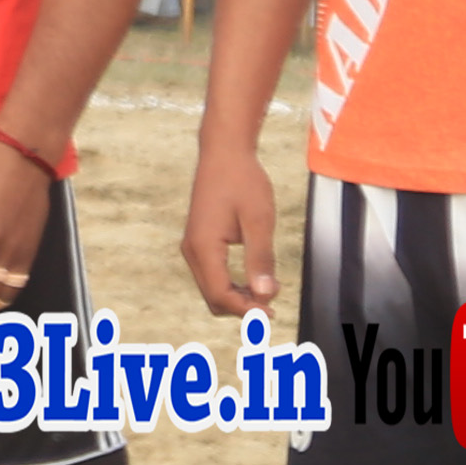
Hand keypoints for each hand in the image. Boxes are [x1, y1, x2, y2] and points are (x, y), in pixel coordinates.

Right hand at [182, 137, 278, 314]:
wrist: (224, 153)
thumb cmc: (243, 181)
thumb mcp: (259, 220)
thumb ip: (261, 258)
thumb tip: (264, 295)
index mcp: (204, 247)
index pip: (221, 295)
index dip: (246, 310)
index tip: (272, 312)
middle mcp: (193, 251)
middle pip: (213, 298)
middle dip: (242, 307)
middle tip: (273, 304)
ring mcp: (193, 247)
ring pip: (212, 289)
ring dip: (238, 297)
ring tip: (267, 289)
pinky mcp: (199, 242)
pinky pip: (212, 275)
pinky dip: (232, 284)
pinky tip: (255, 278)